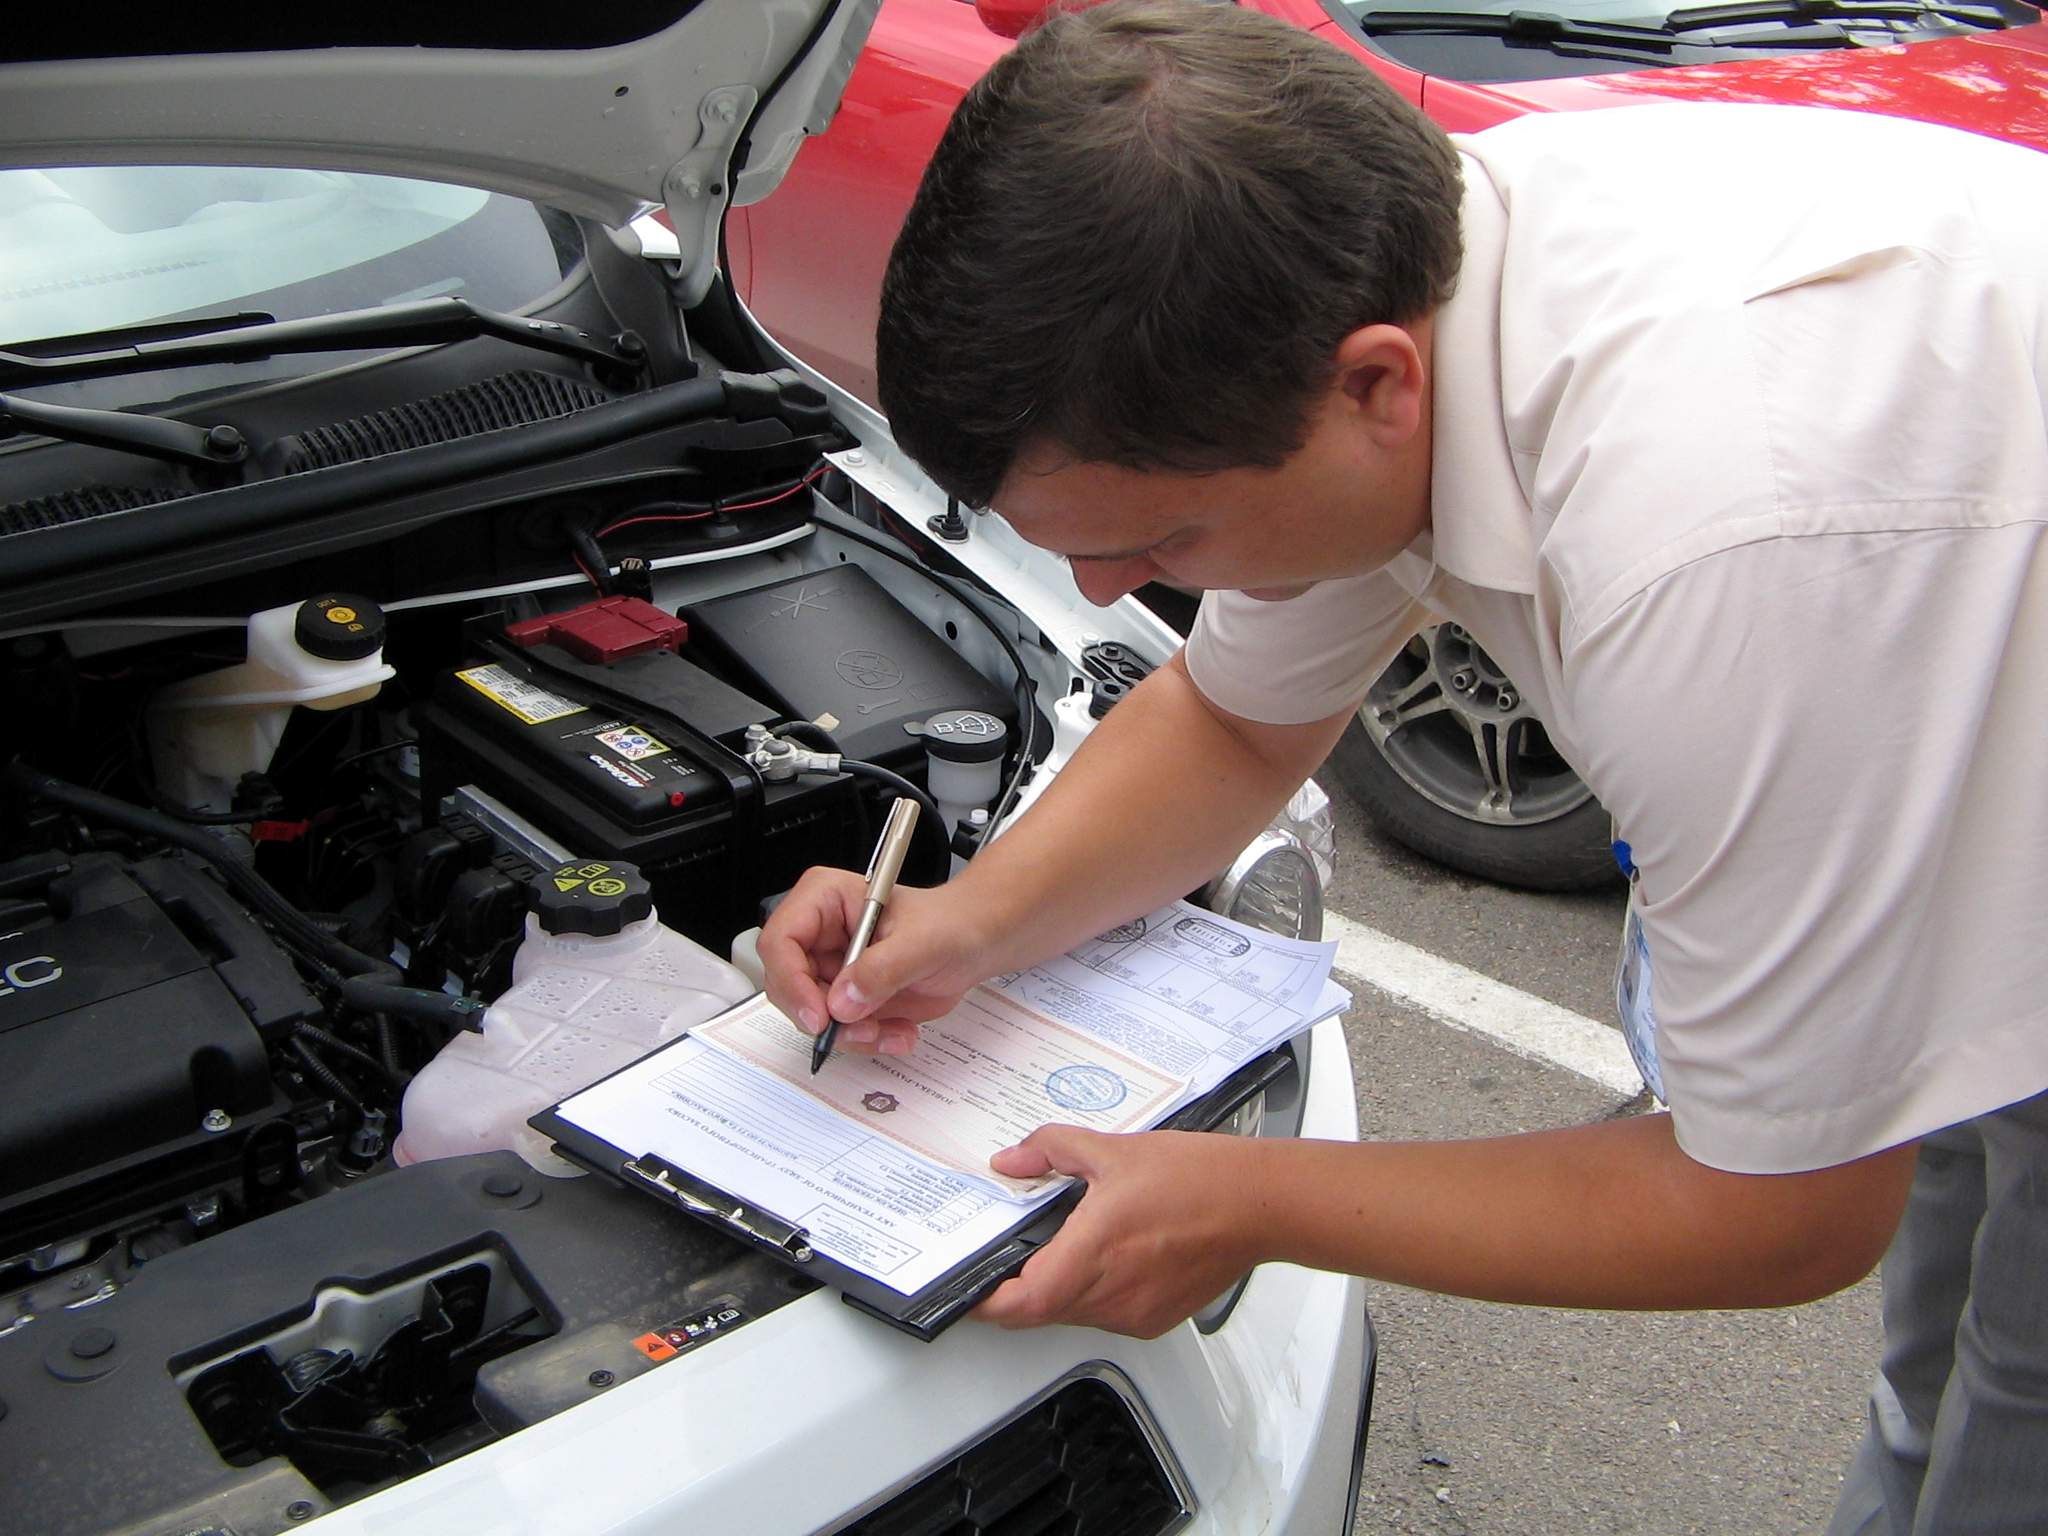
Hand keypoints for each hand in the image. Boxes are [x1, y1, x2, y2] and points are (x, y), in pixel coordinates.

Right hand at [759, 866, 989, 1053]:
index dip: (791, 981)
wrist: (974, 942)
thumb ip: (883, 969)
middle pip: (787, 986)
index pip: (781, 940)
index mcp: (826, 899)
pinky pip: (838, 1030)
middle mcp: (819, 935)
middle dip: (824, 1017)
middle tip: (863, 1029)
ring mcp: (830, 969)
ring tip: (892, 1031)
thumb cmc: (951, 923)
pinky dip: (867, 1040)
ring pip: (811, 1016)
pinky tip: (899, 1031)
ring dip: (851, 1034)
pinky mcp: (845, 998)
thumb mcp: (923, 942)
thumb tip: (842, 1001)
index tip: (819, 1015)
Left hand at [973, 1126, 1268, 1337]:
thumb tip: (1014, 1160)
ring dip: (1056, 1288)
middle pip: (1039, 1311)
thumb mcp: (1114, 1150)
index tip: (967, 1288)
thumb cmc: (1200, 1179)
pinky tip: (1107, 1255)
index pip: (1019, 1304)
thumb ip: (1053, 1151)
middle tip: (1008, 1254)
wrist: (1260, 1205)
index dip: (985, 1301)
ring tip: (1067, 1243)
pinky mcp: (1154, 1319)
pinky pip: (1104, 1315)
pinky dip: (1092, 1292)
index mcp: (1093, 1254)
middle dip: (1017, 1288)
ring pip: (1071, 1315)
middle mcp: (1111, 1295)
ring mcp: (1134, 1314)